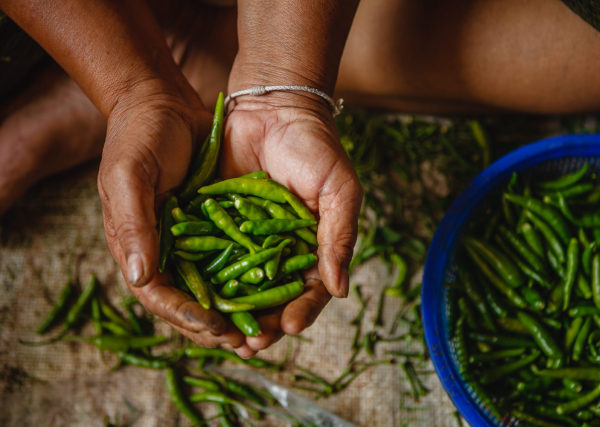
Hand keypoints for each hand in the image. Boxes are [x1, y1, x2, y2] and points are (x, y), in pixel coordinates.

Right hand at [97, 86, 248, 350]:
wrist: (164, 103)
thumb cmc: (138, 137)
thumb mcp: (127, 176)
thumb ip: (132, 225)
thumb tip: (143, 276)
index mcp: (138, 247)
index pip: (159, 296)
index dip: (186, 316)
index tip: (216, 329)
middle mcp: (165, 251)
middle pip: (191, 302)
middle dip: (219, 326)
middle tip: (251, 341)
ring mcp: (191, 240)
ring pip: (216, 287)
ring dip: (239, 310)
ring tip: (268, 327)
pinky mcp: (215, 225)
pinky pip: (234, 259)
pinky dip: (251, 277)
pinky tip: (275, 288)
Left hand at [218, 94, 361, 352]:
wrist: (273, 106)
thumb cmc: (315, 148)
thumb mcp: (338, 192)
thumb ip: (339, 238)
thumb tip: (339, 290)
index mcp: (312, 246)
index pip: (309, 290)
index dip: (301, 311)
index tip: (289, 326)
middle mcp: (279, 249)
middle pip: (271, 297)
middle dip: (263, 324)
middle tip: (251, 344)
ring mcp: (247, 239)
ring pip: (239, 286)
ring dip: (233, 313)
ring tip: (225, 336)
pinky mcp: (218, 224)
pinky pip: (211, 258)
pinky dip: (205, 281)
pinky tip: (199, 300)